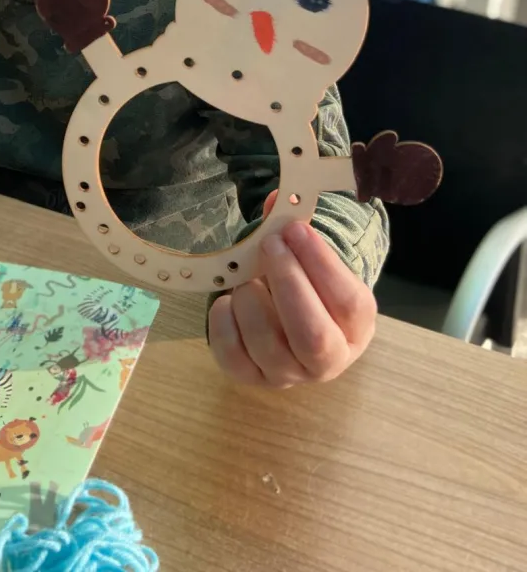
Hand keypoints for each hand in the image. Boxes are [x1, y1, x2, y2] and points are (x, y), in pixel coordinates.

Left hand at [209, 191, 376, 387]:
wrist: (293, 326)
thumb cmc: (309, 286)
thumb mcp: (314, 262)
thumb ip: (298, 233)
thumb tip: (276, 201)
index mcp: (356, 328)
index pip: (348, 302)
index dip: (320, 263)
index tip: (295, 228)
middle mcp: (329, 360)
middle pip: (312, 334)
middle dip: (288, 282)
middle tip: (269, 243)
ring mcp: (289, 375)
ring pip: (269, 346)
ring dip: (252, 300)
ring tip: (246, 275)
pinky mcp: (252, 379)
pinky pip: (232, 358)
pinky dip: (224, 323)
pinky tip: (227, 300)